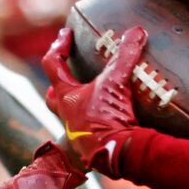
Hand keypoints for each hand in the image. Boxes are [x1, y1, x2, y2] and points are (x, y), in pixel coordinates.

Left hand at [43, 26, 145, 176]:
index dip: (58, 45)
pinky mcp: (94, 144)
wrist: (114, 157)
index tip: (66, 34)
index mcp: (66, 96)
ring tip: (94, 95)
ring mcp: (78, 132)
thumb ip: (125, 56)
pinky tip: (112, 115)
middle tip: (69, 74)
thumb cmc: (106, 119)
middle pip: (53, 96)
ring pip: (70, 114)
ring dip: (79, 103)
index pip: (52, 64)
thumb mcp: (115, 83)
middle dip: (59, 84)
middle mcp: (67, 115)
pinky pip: (90, 128)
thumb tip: (137, 31)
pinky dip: (97, 119)